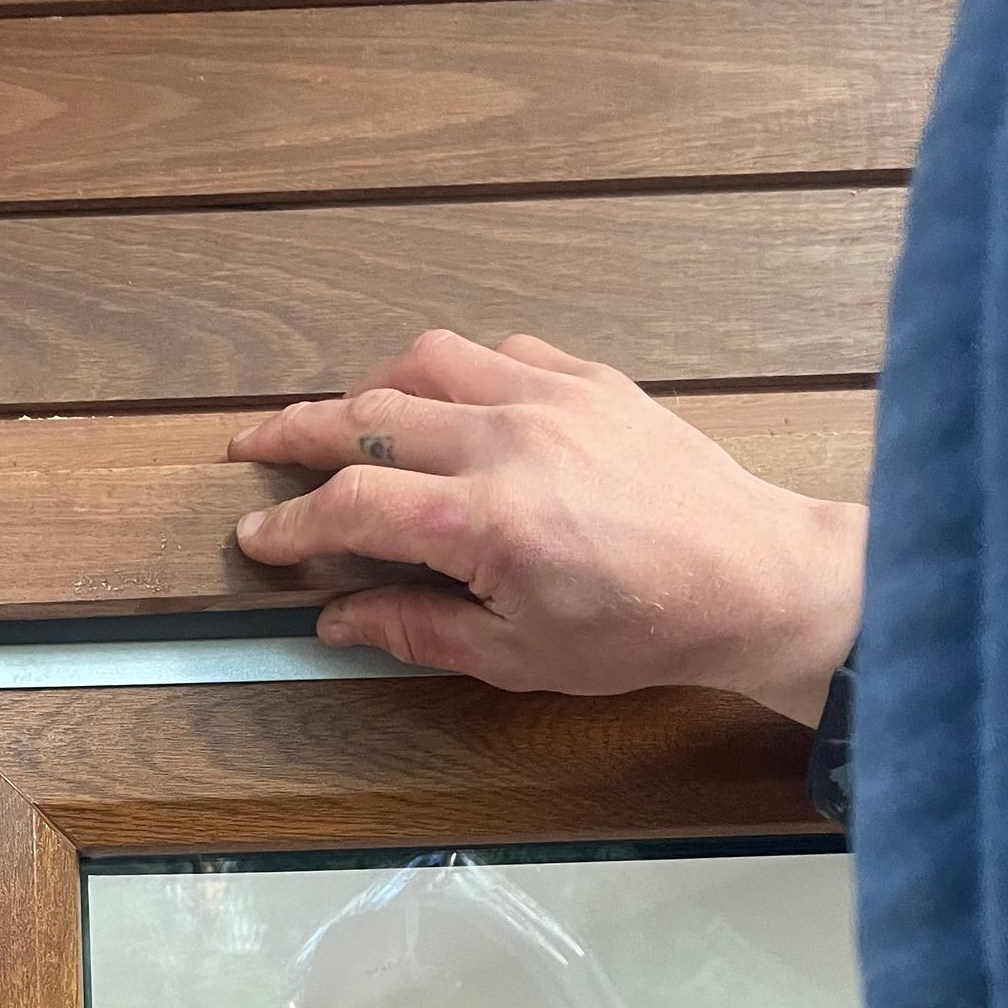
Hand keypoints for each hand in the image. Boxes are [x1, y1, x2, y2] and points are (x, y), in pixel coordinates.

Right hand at [230, 329, 864, 724]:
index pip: (350, 505)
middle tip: (255, 446)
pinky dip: (455, 374)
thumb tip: (340, 620)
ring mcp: (550, 397)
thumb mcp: (518, 654)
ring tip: (347, 417)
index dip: (291, 526)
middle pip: (365, 413)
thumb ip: (418, 629)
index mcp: (482, 520)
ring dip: (371, 386)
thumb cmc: (644, 628)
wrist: (752, 578)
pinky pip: (499, 353)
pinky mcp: (590, 380)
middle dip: (296, 432)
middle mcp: (506, 440)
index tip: (258, 539)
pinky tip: (447, 406)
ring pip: (426, 362)